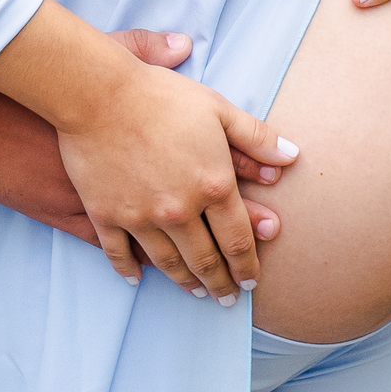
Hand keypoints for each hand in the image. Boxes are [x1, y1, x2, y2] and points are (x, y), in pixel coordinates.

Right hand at [55, 54, 296, 302]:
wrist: (97, 92)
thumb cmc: (161, 95)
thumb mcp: (217, 108)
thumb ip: (256, 137)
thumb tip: (293, 156)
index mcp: (212, 185)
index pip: (238, 240)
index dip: (247, 265)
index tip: (251, 281)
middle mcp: (180, 210)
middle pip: (205, 260)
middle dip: (220, 283)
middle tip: (227, 298)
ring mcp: (141, 217)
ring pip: (168, 263)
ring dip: (185, 282)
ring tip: (195, 292)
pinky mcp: (106, 215)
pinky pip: (120, 254)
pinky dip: (130, 270)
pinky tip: (137, 279)